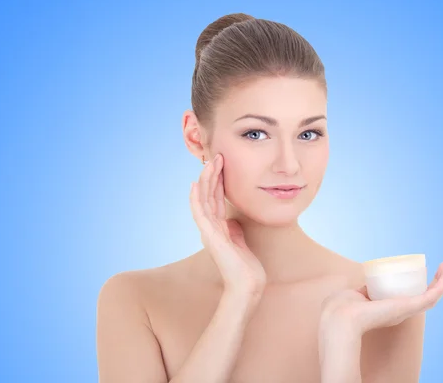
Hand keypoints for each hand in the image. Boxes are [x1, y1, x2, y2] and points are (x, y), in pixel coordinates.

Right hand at [189, 153, 266, 297]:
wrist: (247, 286)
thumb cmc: (246, 268)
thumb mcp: (241, 242)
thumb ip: (234, 230)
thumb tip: (232, 220)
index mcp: (218, 227)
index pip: (216, 198)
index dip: (218, 181)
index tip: (222, 163)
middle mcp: (211, 227)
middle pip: (208, 195)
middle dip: (212, 175)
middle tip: (217, 156)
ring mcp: (209, 231)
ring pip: (203, 199)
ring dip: (206, 180)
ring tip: (210, 163)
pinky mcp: (210, 236)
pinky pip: (200, 213)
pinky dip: (196, 198)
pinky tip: (195, 185)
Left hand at [320, 262, 442, 334]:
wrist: (342, 317)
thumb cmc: (342, 308)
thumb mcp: (355, 296)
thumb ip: (361, 293)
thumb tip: (364, 288)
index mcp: (388, 311)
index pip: (407, 299)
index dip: (417, 288)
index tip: (421, 274)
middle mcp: (400, 312)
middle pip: (423, 296)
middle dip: (435, 283)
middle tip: (442, 268)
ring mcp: (406, 310)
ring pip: (432, 295)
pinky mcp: (410, 306)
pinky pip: (433, 294)